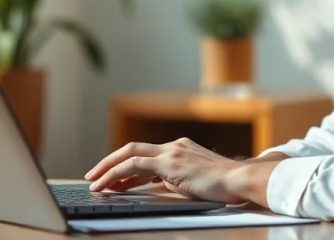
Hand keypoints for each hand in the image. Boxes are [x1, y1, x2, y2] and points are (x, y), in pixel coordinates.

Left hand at [84, 137, 277, 205]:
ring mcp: (171, 151)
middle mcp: (174, 146)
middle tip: (94, 176)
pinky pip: (134, 165)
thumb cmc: (224, 185)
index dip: (126, 166)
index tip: (113, 178)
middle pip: (132, 149)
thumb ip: (176, 179)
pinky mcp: (169, 162)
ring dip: (108, 169)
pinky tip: (107, 184)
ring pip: (129, 155)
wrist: (239, 180)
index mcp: (180, 149)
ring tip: (94, 183)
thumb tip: (160, 186)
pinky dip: (117, 173)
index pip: (146, 155)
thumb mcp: (195, 181)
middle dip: (109, 162)